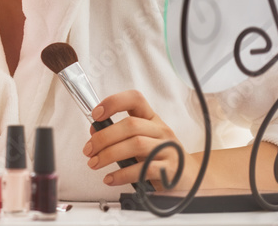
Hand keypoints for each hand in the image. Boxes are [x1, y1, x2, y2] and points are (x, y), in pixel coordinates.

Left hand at [83, 90, 198, 190]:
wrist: (189, 178)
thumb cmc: (159, 156)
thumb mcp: (142, 139)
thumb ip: (120, 134)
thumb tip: (94, 132)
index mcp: (152, 119)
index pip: (135, 99)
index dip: (114, 102)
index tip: (96, 114)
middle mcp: (161, 131)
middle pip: (130, 125)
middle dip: (103, 137)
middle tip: (88, 150)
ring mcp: (168, 149)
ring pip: (136, 145)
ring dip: (109, 154)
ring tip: (94, 163)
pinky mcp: (170, 170)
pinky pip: (143, 169)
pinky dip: (122, 175)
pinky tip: (110, 178)